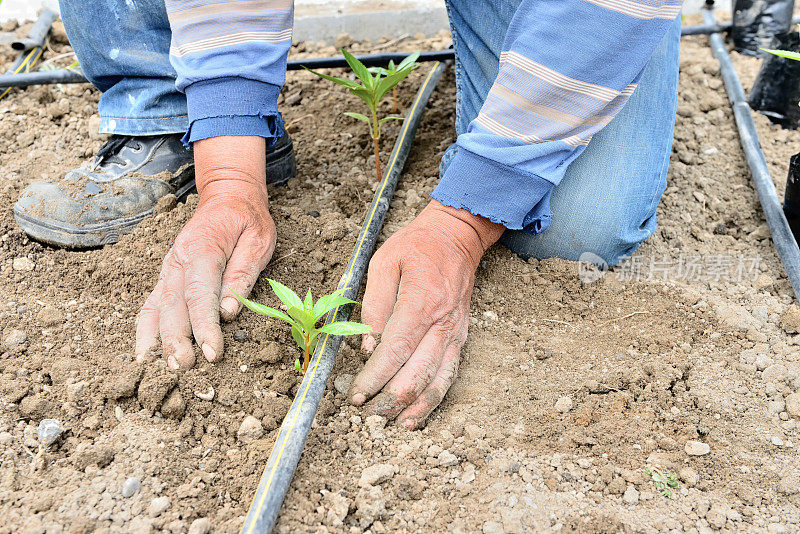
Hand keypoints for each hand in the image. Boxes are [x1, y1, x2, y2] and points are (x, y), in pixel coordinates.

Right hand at [135, 136, 274, 368]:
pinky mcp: (168, 275)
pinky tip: (145, 351)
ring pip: (156, 307)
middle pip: (173, 306)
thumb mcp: (258, 241)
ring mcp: (169, 267)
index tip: (211, 353)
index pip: (200, 295)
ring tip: (157, 368)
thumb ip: (242, 275)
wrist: (227, 196)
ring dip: (156, 339)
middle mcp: (178, 259)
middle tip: (184, 368)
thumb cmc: (247, 219)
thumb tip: (229, 312)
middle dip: (176, 340)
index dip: (204, 326)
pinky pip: (152, 303)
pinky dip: (146, 328)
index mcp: (203, 249)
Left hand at [349, 200, 503, 427]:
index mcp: (420, 302)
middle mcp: (442, 323)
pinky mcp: (460, 340)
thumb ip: (373, 306)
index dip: (373, 378)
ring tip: (388, 425)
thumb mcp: (384, 263)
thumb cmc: (416, 247)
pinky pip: (448, 377)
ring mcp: (455, 334)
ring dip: (410, 408)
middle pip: (415, 374)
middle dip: (388, 400)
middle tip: (365, 414)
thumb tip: (366, 347)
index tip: (355, 394)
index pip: (394, 352)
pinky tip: (415, 417)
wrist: (457, 238)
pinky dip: (432, 401)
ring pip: (434, 382)